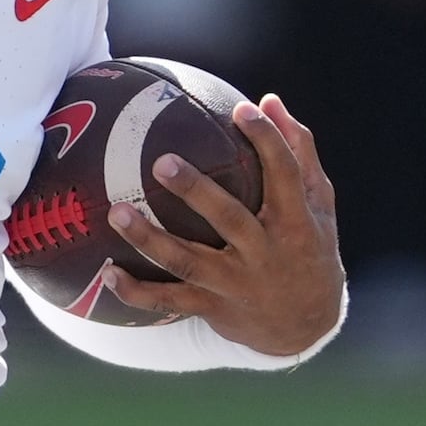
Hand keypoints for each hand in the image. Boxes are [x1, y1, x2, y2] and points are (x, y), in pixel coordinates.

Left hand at [98, 94, 346, 357]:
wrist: (307, 325)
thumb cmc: (309, 247)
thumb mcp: (318, 204)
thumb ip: (298, 153)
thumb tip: (269, 100)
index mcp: (296, 222)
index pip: (285, 176)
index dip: (268, 141)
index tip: (242, 109)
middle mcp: (265, 252)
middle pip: (229, 219)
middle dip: (195, 191)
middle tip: (161, 162)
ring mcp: (237, 283)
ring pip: (189, 262)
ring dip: (150, 240)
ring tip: (116, 212)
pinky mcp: (214, 307)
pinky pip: (169, 301)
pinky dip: (137, 291)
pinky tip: (107, 273)